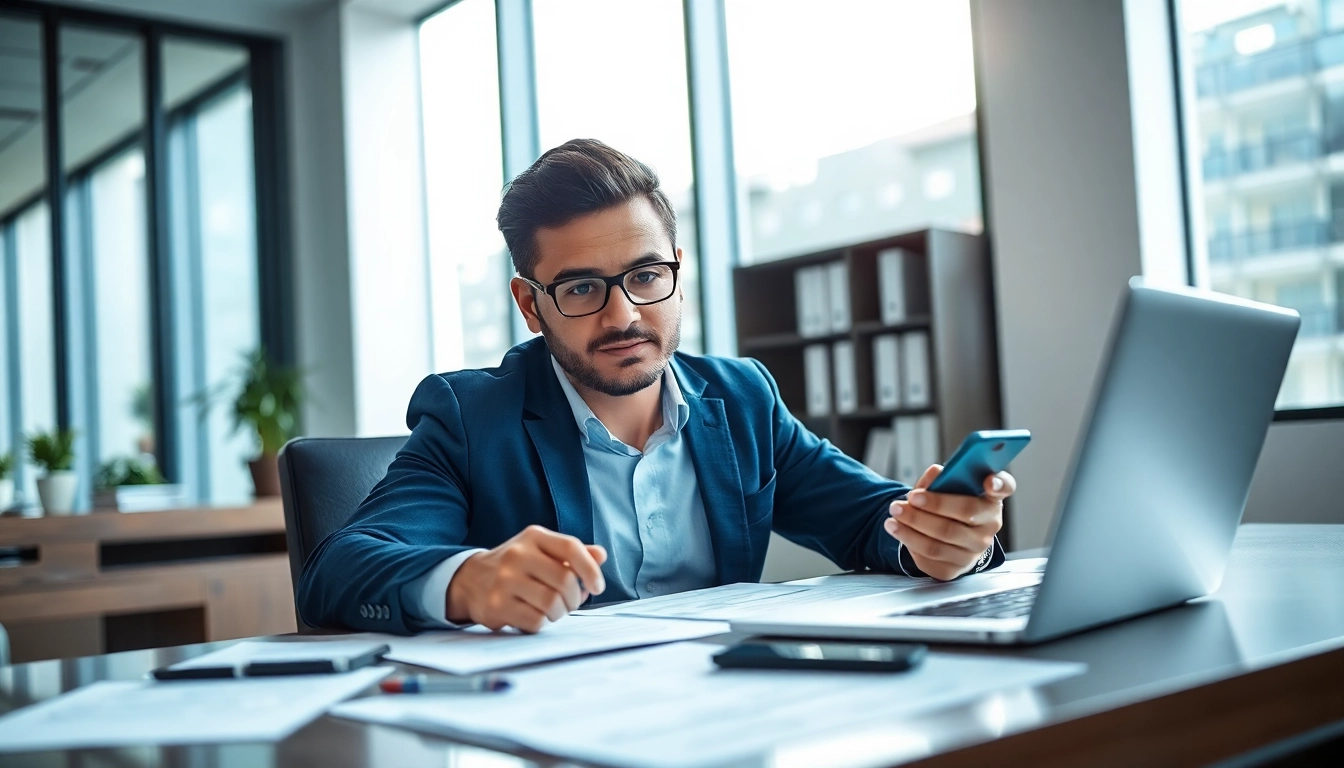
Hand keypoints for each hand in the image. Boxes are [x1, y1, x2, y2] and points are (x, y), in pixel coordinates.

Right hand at [447, 525, 606, 632]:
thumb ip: (572, 553)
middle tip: (570, 603)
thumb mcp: (541, 551)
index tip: (597, 587)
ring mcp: (505, 580)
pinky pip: (535, 621)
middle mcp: (518, 555)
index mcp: (533, 537)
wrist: (470, 580)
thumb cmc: (516, 566)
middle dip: (574, 598)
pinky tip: (536, 616)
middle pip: (564, 580)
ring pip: (552, 603)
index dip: (590, 569)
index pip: (571, 547)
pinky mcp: (497, 605)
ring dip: (559, 613)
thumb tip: (601, 555)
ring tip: (553, 610)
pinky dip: (542, 623)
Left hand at [884, 465, 1013, 580]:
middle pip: (964, 514)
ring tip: (895, 513)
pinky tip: (898, 529)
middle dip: (932, 506)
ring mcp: (974, 551)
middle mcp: (989, 526)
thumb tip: (936, 473)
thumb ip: (941, 478)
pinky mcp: (955, 568)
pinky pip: (930, 557)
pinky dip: (910, 541)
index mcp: (990, 499)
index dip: (998, 484)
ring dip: (913, 526)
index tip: (988, 481)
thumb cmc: (949, 507)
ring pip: (941, 540)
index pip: (1004, 487)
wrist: (946, 538)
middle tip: (909, 498)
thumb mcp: (946, 488)